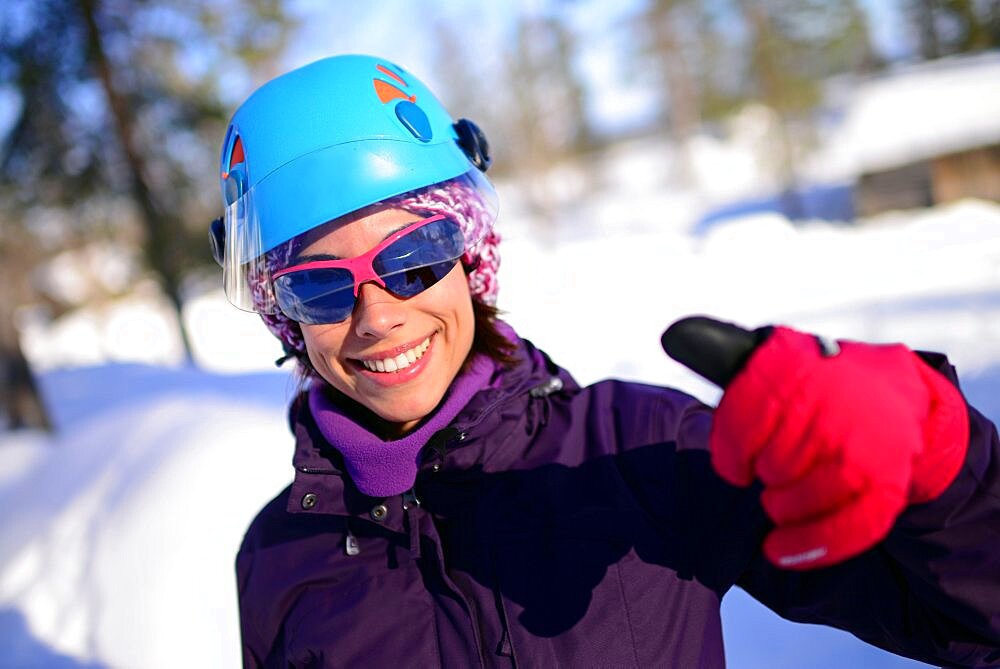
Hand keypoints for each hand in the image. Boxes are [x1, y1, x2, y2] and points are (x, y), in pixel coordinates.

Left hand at [662, 317, 968, 569]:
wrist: (896, 398)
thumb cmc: (813, 383)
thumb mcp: (769, 358)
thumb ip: (718, 350)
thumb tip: (673, 334)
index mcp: (794, 364)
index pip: (740, 425)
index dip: (732, 452)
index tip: (740, 458)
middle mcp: (829, 402)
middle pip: (769, 467)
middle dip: (767, 473)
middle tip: (781, 464)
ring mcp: (860, 445)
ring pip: (795, 500)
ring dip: (784, 506)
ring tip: (787, 493)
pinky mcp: (886, 483)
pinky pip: (842, 529)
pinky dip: (808, 545)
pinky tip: (778, 551)